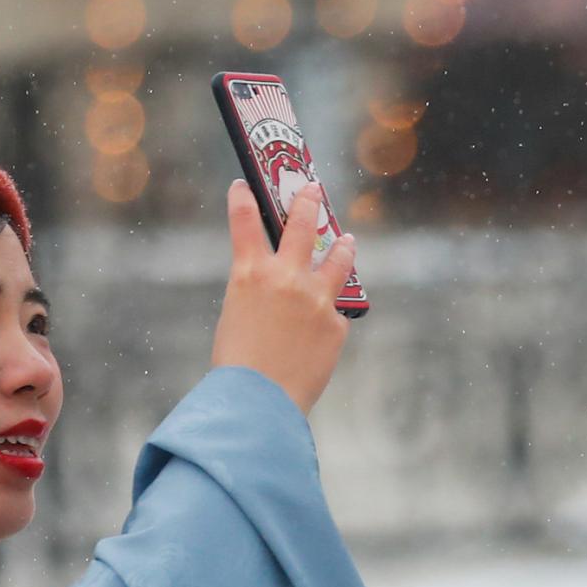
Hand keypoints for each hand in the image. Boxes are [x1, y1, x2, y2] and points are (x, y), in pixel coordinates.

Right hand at [212, 178, 354, 414]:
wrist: (260, 401)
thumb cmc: (239, 364)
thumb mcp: (238, 314)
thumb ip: (260, 291)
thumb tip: (284, 284)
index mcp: (249, 274)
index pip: (243, 222)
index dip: (243, 199)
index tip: (245, 185)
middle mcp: (286, 277)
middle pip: (302, 225)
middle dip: (307, 201)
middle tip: (313, 188)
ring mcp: (316, 298)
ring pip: (338, 259)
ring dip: (343, 246)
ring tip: (349, 239)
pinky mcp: (336, 323)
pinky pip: (336, 312)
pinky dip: (330, 315)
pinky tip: (323, 327)